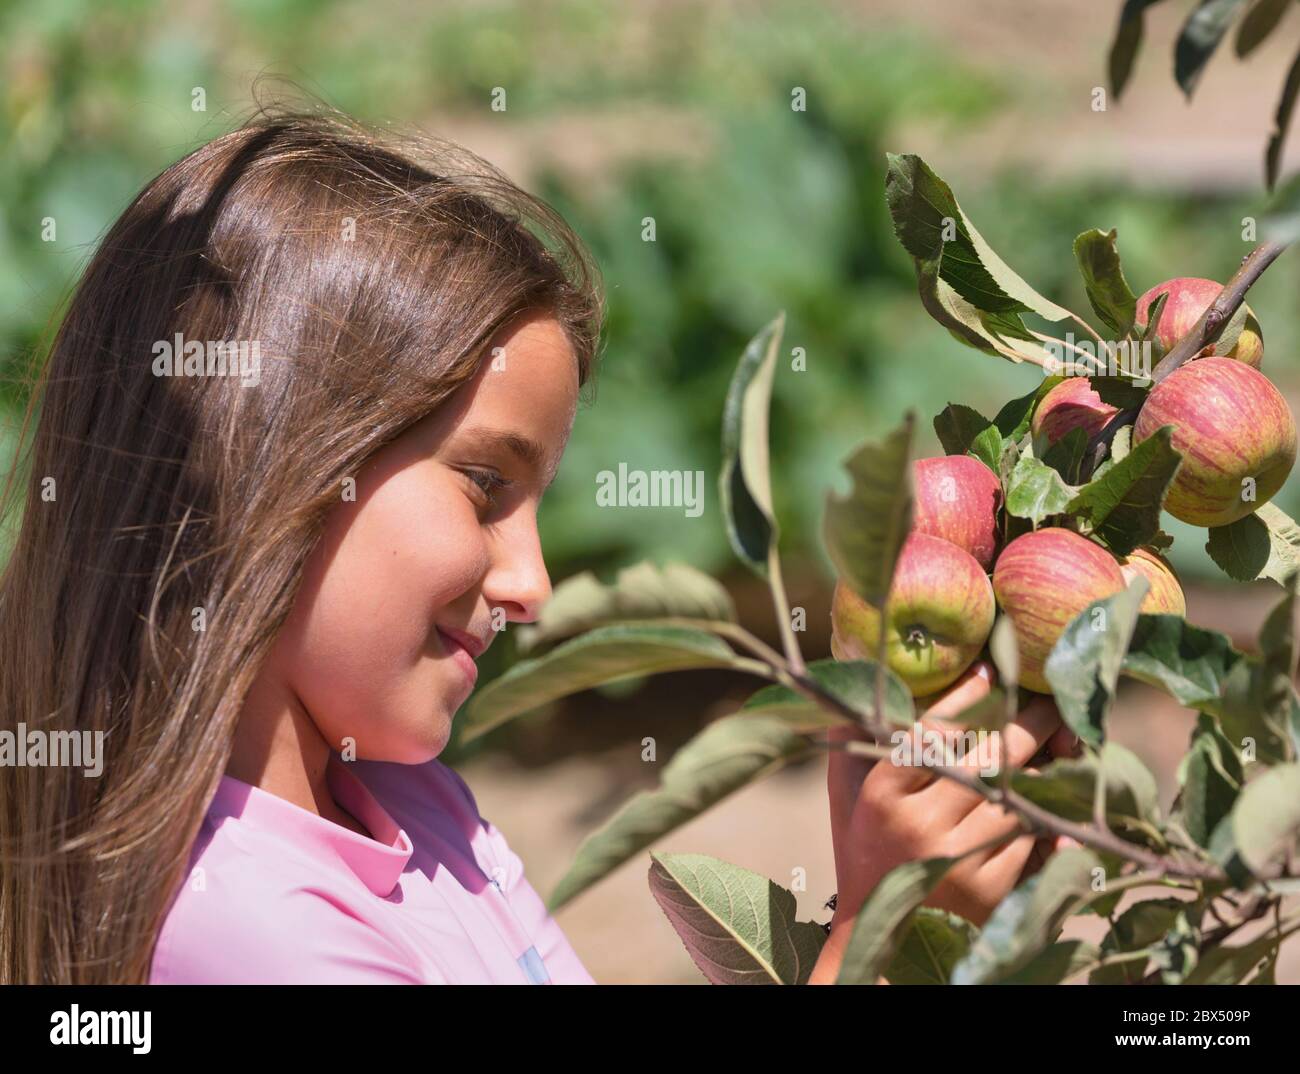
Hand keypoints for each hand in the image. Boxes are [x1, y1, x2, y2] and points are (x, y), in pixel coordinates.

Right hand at [825, 660, 1079, 932]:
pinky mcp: (990, 894)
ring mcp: (957, 861)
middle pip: (990, 758)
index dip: (968, 697)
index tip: (989, 672)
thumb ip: (856, 740)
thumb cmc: (864, 847)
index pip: (935, 730)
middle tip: (1047, 703)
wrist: (876, 932)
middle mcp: (919, 826)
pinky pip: (1031, 839)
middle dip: (1028, 722)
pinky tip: (1041, 805)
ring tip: (1053, 750)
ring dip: (1039, 772)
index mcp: (883, 795)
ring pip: (1017, 796)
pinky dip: (1040, 819)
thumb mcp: (848, 793)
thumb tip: (867, 678)